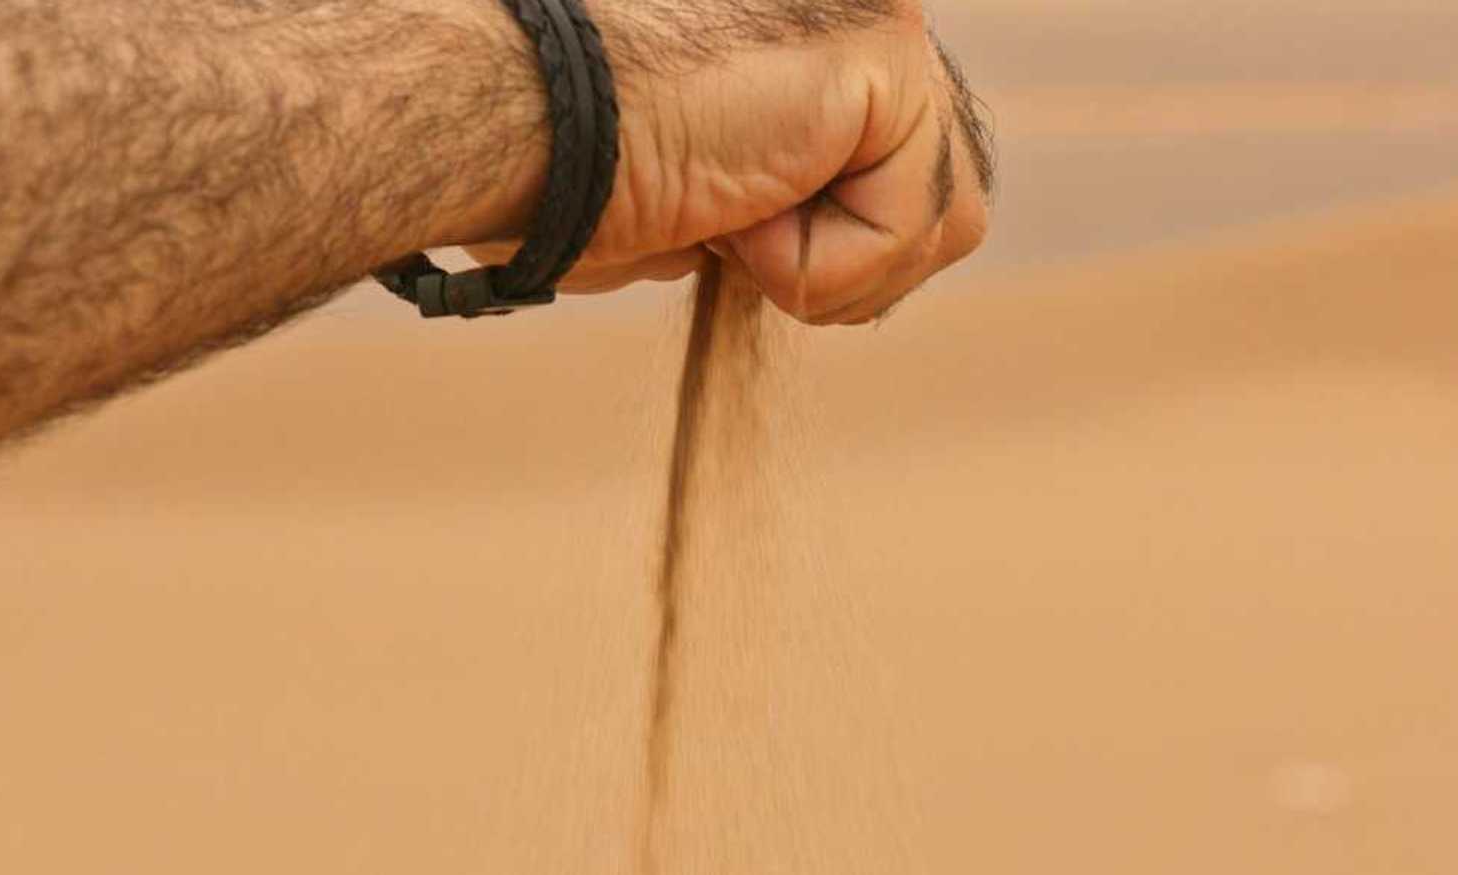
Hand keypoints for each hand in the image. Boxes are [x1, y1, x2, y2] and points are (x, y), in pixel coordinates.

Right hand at [469, 0, 993, 324]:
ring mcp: (884, 16)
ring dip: (831, 266)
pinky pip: (917, 224)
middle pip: (947, 190)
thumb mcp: (704, 175)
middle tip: (729, 222)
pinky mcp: (888, 53)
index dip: (832, 234)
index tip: (724, 215)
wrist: (507, 121)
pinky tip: (736, 203)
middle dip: (850, 255)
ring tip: (729, 208)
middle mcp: (866, 7)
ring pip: (950, 219)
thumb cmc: (562, 158)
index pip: (905, 164)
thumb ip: (785, 178)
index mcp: (823, 29)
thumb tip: (816, 224)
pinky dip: (822, 264)